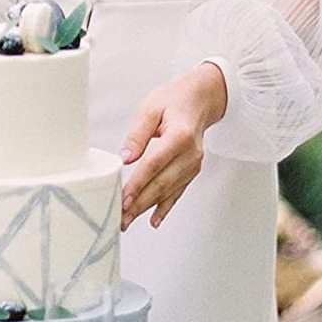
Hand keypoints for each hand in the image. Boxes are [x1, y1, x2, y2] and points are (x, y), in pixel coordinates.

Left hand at [119, 62, 227, 230]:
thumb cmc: (174, 100)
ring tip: (128, 222)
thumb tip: (126, 158)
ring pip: (168, 191)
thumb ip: (137, 134)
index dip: (138, 184)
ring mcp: (194, 164)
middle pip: (161, 183)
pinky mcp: (192, 170)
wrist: (200, 99)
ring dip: (147, 209)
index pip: (154, 164)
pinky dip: (165, 207)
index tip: (123, 199)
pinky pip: (177, 192)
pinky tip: (154, 220)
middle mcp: (191, 154)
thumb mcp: (150, 108)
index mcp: (180, 136)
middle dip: (139, 204)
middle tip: (121, 219)